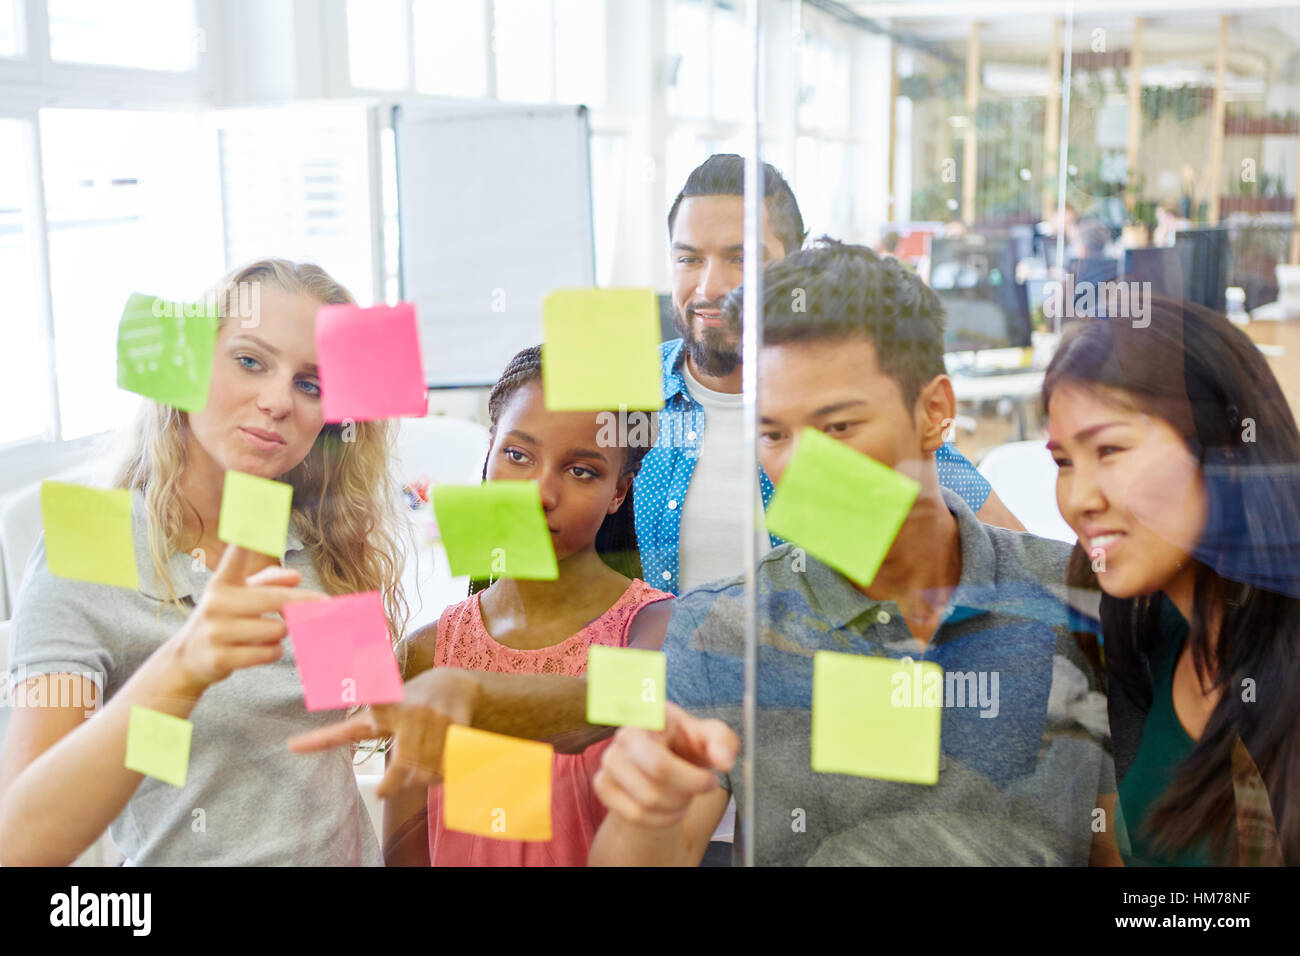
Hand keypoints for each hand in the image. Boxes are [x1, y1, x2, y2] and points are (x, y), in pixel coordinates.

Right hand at [165, 543, 325, 695]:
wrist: (189, 658)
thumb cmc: (225, 618)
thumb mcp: (241, 595)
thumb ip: (269, 581)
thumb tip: (296, 576)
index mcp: (223, 582)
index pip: (235, 557)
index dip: (246, 540)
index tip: (253, 522)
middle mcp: (216, 602)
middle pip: (275, 599)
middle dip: (304, 603)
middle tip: (326, 605)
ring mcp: (215, 631)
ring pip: (276, 630)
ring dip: (282, 633)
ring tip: (269, 634)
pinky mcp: (219, 657)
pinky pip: (268, 653)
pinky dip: (273, 652)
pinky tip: (263, 650)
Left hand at [286, 667, 480, 797]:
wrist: (457, 683)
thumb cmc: (406, 701)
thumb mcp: (373, 711)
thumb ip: (336, 733)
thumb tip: (291, 747)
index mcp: (384, 706)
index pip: (372, 696)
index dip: (365, 687)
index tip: (344, 686)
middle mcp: (409, 711)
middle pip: (402, 765)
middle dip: (392, 784)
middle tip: (383, 791)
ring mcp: (435, 719)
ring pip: (425, 772)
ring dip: (421, 779)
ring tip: (416, 773)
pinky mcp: (458, 726)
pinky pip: (447, 766)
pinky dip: (442, 774)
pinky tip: (439, 764)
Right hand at [592, 701, 736, 828]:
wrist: (665, 765)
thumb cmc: (688, 746)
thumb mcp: (713, 738)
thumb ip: (724, 742)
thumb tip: (723, 761)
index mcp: (651, 715)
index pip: (664, 744)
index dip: (691, 773)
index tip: (710, 779)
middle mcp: (624, 734)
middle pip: (659, 771)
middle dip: (690, 786)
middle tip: (706, 786)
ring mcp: (609, 760)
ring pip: (648, 799)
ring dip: (677, 804)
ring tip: (687, 795)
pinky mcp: (602, 785)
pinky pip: (635, 814)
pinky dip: (661, 819)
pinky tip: (672, 809)